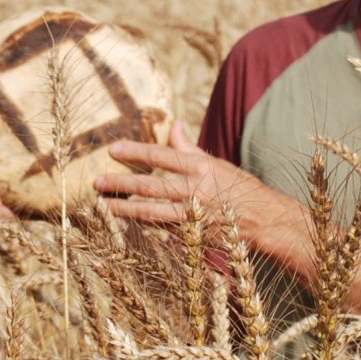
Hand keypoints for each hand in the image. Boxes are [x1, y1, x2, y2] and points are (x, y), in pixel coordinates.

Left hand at [94, 121, 268, 227]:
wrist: (263, 220)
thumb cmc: (238, 187)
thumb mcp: (216, 163)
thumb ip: (190, 148)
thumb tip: (174, 124)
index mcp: (201, 167)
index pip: (162, 156)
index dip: (136, 152)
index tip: (113, 149)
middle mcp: (195, 190)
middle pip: (151, 186)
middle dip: (121, 184)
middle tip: (97, 181)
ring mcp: (193, 215)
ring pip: (151, 212)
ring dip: (124, 209)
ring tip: (103, 205)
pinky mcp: (192, 235)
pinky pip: (162, 229)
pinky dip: (142, 226)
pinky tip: (124, 225)